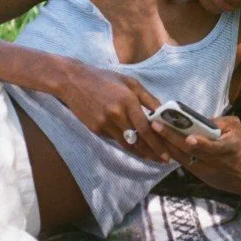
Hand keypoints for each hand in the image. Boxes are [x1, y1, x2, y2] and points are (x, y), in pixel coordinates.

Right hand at [54, 61, 174, 162]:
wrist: (74, 82)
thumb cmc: (105, 79)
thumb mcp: (130, 83)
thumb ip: (148, 98)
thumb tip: (163, 112)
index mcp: (128, 101)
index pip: (145, 128)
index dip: (157, 143)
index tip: (167, 153)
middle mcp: (116, 115)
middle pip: (137, 140)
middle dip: (152, 152)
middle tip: (163, 160)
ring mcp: (104, 124)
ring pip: (126, 144)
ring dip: (140, 152)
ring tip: (153, 157)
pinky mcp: (96, 129)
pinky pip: (115, 139)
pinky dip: (126, 144)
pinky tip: (135, 147)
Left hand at [157, 115, 240, 193]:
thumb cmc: (239, 147)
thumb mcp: (237, 129)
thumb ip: (220, 121)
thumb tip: (198, 118)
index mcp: (229, 148)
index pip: (214, 148)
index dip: (202, 144)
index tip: (189, 138)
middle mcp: (215, 161)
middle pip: (191, 151)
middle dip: (172, 138)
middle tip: (156, 125)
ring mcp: (204, 169)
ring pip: (182, 158)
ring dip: (166, 145)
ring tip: (153, 131)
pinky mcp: (197, 174)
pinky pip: (181, 162)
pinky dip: (170, 152)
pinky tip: (158, 142)